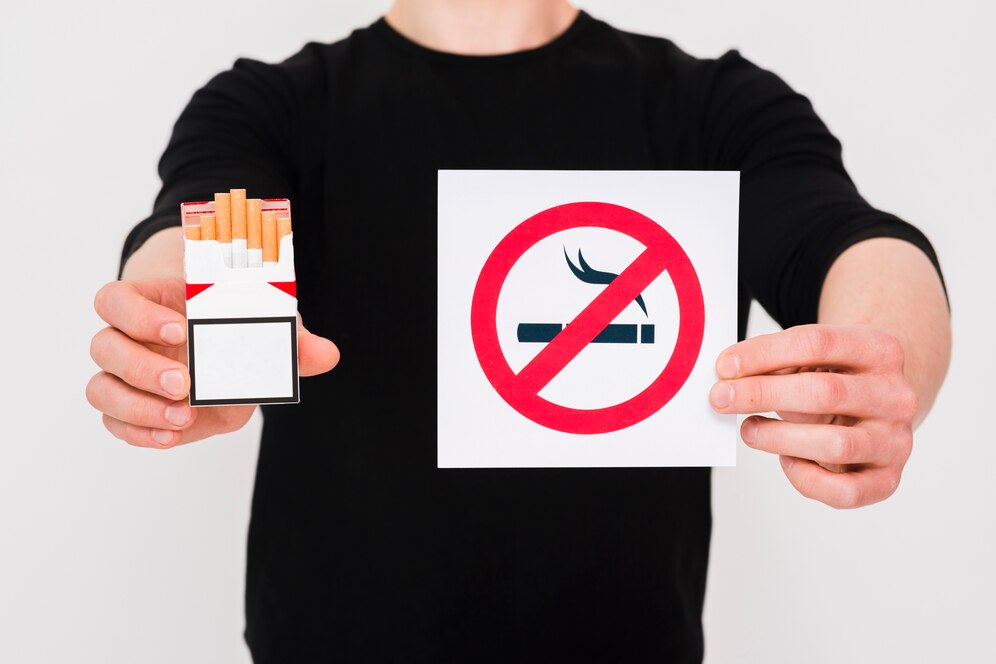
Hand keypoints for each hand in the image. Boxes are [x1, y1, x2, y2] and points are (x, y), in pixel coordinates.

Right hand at [87, 278, 339, 447]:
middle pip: (104, 346)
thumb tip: (328, 355)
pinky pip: (115, 422)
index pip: (116, 299)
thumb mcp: (265, 321)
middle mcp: (128, 337)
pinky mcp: (132, 408)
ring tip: (181, 416)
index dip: (139, 314)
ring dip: (138, 406)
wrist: (222, 343)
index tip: (182, 330)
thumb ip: (291, 338)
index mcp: (151, 302)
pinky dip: (139, 432)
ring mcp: (125, 375)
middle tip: (185, 383)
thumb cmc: (235, 322)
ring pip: (101, 389)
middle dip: (143, 368)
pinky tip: (170, 436)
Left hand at [709, 324, 917, 507]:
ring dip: (779, 438)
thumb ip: (775, 363)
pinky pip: (844, 492)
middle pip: (824, 392)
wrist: (878, 408)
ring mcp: (896, 441)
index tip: (724, 366)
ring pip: (836, 445)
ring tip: (749, 431)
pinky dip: (805, 478)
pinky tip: (786, 460)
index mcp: (879, 350)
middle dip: (761, 395)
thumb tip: (727, 377)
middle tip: (719, 398)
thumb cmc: (833, 380)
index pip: (817, 343)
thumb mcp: (812, 360)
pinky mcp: (887, 480)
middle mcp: (896, 396)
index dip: (763, 354)